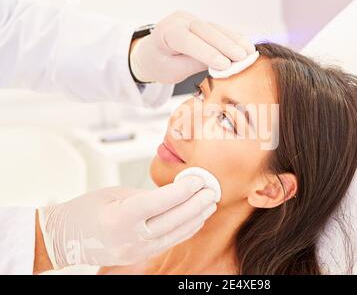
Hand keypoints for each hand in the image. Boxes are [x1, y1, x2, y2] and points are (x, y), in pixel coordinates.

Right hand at [37, 176, 216, 268]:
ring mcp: (135, 250)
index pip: (158, 203)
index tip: (198, 180)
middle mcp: (129, 238)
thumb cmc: (84, 211)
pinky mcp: (139, 255)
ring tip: (210, 202)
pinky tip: (196, 218)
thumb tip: (173, 193)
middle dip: (196, 204)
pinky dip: (186, 229)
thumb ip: (144, 195)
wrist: (65, 239)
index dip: (182, 191)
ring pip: (175, 234)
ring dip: (196, 217)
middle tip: (211, 189)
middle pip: (172, 221)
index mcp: (118, 219)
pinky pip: (169, 242)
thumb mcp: (113, 194)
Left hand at [129, 10, 255, 82]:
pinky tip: (246, 46)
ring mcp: (192, 19)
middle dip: (226, 45)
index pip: (188, 40)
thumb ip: (194, 65)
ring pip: (216, 28)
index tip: (225, 65)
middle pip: (205, 31)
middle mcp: (180, 20)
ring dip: (234, 40)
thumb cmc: (159, 64)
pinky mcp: (202, 23)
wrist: (151, 54)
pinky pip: (219, 30)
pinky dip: (234, 38)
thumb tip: (222, 66)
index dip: (207, 52)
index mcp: (166, 32)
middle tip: (242, 58)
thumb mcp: (173, 70)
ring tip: (249, 53)